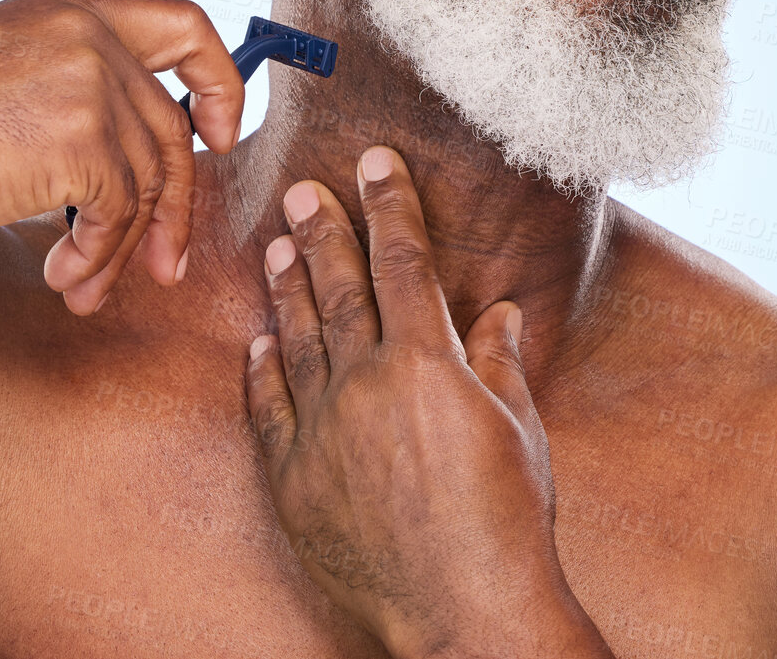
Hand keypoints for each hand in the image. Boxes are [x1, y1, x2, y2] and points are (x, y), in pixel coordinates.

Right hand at [0, 0, 244, 312]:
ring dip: (123, 248)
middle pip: (172, 128)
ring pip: (149, 181)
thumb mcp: (4, 73)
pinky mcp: (84, 140)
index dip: (220, 81)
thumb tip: (138, 166)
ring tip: (83, 286)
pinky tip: (63, 278)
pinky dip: (97, 257)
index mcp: (70, 9)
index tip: (216, 134)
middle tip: (163, 267)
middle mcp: (90, 36)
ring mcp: (91, 84)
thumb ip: (73, 90)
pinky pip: (120, 214)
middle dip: (173, 208)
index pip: (185, 25)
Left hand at [245, 146, 605, 658]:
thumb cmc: (506, 525)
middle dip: (320, 231)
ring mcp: (321, 430)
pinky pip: (268, 408)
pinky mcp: (291, 477)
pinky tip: (258, 343)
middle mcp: (365, 383)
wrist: (461, 614)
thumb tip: (499, 313)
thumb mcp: (518, 432)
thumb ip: (498, 363)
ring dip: (288, 287)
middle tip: (300, 189)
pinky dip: (262, 370)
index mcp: (426, 363)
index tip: (374, 163)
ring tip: (277, 246)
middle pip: (338, 288)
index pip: (403, 262)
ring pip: (297, 338)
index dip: (388, 206)